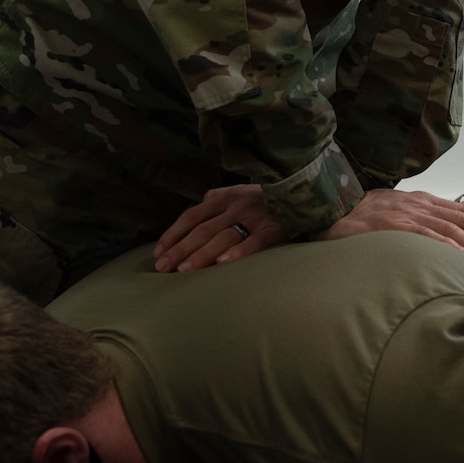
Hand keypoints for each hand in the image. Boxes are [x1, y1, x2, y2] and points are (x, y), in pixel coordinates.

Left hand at [155, 185, 285, 271]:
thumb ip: (216, 200)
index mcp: (225, 196)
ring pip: (223, 236)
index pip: (192, 216)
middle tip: (163, 268)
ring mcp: (256, 217)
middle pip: (202, 229)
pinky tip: (223, 264)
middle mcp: (237, 205)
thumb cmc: (265, 198)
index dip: (173, 234)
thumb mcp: (239, 192)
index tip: (159, 252)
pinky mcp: (276, 229)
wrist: (304, 192)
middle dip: (180, 249)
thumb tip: (192, 214)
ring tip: (184, 270)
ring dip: (202, 254)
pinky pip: (255, 242)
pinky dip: (239, 251)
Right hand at [316, 189, 463, 267]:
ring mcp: (405, 214)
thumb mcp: (393, 214)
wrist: (328, 211)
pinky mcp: (392, 226)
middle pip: (463, 219)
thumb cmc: (360, 218)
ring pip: (451, 228)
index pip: (462, 211)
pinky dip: (449, 247)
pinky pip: (426, 236)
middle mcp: (417, 203)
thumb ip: (415, 223)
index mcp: (419, 199)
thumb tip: (440, 241)